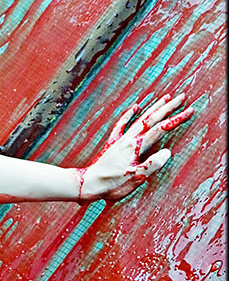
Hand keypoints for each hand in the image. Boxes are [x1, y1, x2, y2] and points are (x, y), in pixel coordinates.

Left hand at [77, 92, 193, 202]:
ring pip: (140, 118)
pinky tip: (135, 107)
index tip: (189, 110)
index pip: (161, 129)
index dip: (176, 119)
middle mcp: (130, 139)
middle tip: (182, 97)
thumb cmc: (113, 183)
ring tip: (165, 97)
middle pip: (152, 118)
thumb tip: (168, 152)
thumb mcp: (136, 177)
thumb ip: (152, 164)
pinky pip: (122, 123)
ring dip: (154, 107)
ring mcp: (121, 139)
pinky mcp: (114, 142)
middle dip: (168, 107)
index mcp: (137, 146)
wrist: (90, 182)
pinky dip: (129, 114)